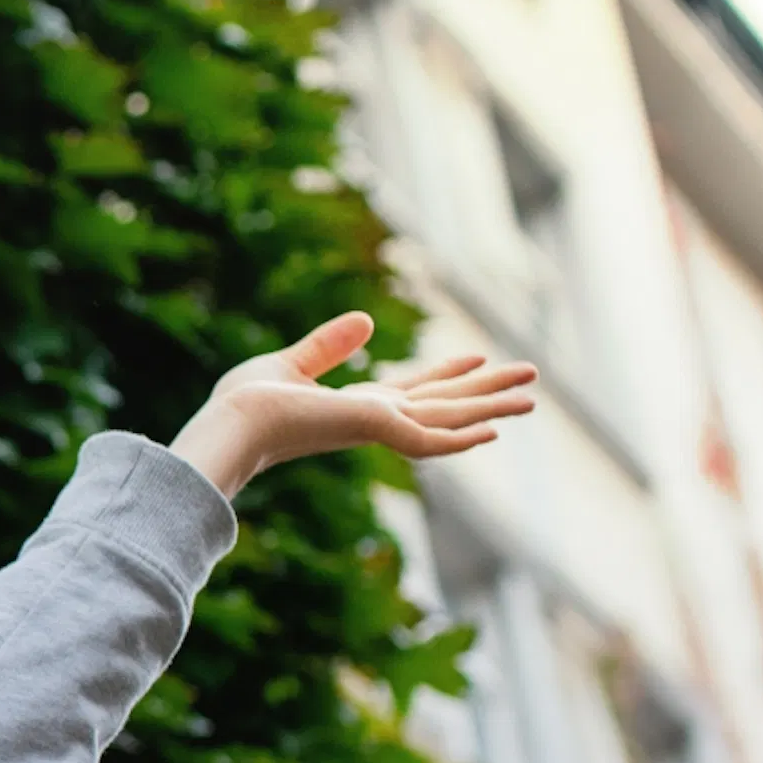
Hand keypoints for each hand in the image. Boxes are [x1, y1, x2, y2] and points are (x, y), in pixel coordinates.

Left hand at [165, 313, 537, 497]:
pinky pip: (430, 440)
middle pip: (444, 404)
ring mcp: (379, 429)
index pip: (414, 390)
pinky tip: (493, 433)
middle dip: (486, 393)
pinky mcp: (377, 431)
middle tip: (529, 381)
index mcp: (356, 405)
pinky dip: (461, 439)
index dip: (446, 376)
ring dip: (490, 409)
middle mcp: (374, 419)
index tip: (476, 361)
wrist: (231, 424)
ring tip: (531, 399)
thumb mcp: (292, 364)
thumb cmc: (245, 405)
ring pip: (449, 420)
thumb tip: (364, 322)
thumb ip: (329, 346)